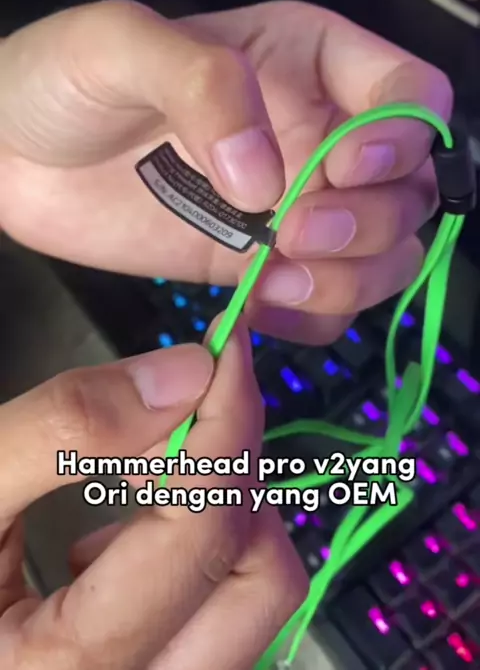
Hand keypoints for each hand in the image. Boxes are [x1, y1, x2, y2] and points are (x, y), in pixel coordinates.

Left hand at [0, 0, 451, 343]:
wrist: (12, 156)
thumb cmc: (61, 78)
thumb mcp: (120, 46)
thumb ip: (202, 85)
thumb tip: (266, 179)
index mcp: (307, 62)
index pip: (412, 95)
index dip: (401, 138)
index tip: (338, 169)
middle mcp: (317, 135)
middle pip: (409, 189)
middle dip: (369, 222)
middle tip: (290, 234)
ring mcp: (292, 206)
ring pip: (384, 254)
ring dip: (351, 278)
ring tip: (273, 279)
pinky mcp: (259, 264)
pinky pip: (327, 303)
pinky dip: (313, 317)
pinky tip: (257, 307)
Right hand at [0, 321, 305, 669]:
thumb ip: (61, 431)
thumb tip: (185, 373)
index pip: (201, 537)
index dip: (227, 426)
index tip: (226, 348)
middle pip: (259, 582)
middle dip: (236, 471)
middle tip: (192, 401)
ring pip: (251, 603)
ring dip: (219, 511)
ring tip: (141, 469)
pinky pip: (216, 618)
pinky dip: (195, 553)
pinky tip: (112, 536)